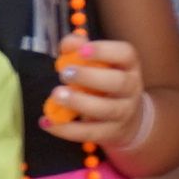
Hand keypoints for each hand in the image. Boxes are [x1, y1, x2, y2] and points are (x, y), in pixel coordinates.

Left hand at [43, 35, 145, 150]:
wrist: (128, 120)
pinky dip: (66, 129)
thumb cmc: (105, 84)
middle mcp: (131, 88)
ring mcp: (123, 113)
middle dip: (90, 77)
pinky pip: (89, 132)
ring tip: (56, 95)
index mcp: (129, 66)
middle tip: (64, 74)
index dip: (105, 51)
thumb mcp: (98, 64)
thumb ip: (80, 49)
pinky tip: (47, 121)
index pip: (125, 54)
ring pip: (106, 109)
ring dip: (79, 102)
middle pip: (118, 82)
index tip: (82, 50)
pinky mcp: (111, 133)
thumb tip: (69, 44)